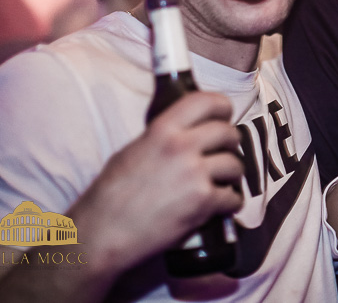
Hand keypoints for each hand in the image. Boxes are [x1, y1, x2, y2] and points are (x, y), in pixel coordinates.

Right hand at [69, 92, 243, 273]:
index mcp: (162, 130)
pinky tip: (220, 206)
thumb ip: (163, 138)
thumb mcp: (133, 151)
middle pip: (228, 133)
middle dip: (231, 145)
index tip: (225, 115)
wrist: (101, 234)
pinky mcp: (203, 202)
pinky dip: (230, 203)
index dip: (221, 107)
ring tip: (221, 184)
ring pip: (235, 165)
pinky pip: (233, 197)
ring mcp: (194, 174)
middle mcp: (181, 146)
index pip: (206, 101)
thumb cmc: (110, 195)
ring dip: (231, 177)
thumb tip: (189, 132)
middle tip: (224, 154)